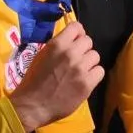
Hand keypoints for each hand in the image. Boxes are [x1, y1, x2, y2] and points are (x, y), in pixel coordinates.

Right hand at [8, 16, 102, 131]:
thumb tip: (73, 41)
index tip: (75, 41)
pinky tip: (85, 80)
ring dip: (89, 62)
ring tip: (80, 72)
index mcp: (57, 44)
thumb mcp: (42, 56)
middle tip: (76, 60)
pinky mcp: (87, 83)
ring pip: (95, 56)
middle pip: (88, 41)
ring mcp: (80, 68)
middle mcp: (70, 53)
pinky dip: (94, 75)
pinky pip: (100, 71)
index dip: (77, 34)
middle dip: (83, 49)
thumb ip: (58, 47)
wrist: (32, 105)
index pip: (77, 27)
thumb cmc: (33, 81)